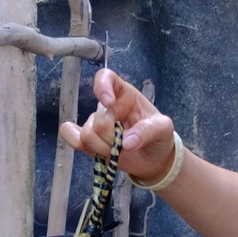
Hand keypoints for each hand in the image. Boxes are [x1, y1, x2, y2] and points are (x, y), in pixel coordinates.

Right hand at [58, 69, 177, 182]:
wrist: (153, 158)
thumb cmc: (158, 136)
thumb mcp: (163, 129)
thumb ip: (148, 131)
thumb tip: (127, 142)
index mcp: (125, 94)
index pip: (106, 78)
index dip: (102, 86)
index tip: (108, 102)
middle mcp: (108, 106)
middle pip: (98, 120)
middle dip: (112, 138)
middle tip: (126, 146)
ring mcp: (96, 123)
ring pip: (87, 134)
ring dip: (103, 148)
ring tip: (118, 151)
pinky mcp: (89, 140)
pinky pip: (73, 139)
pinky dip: (77, 143)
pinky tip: (91, 148)